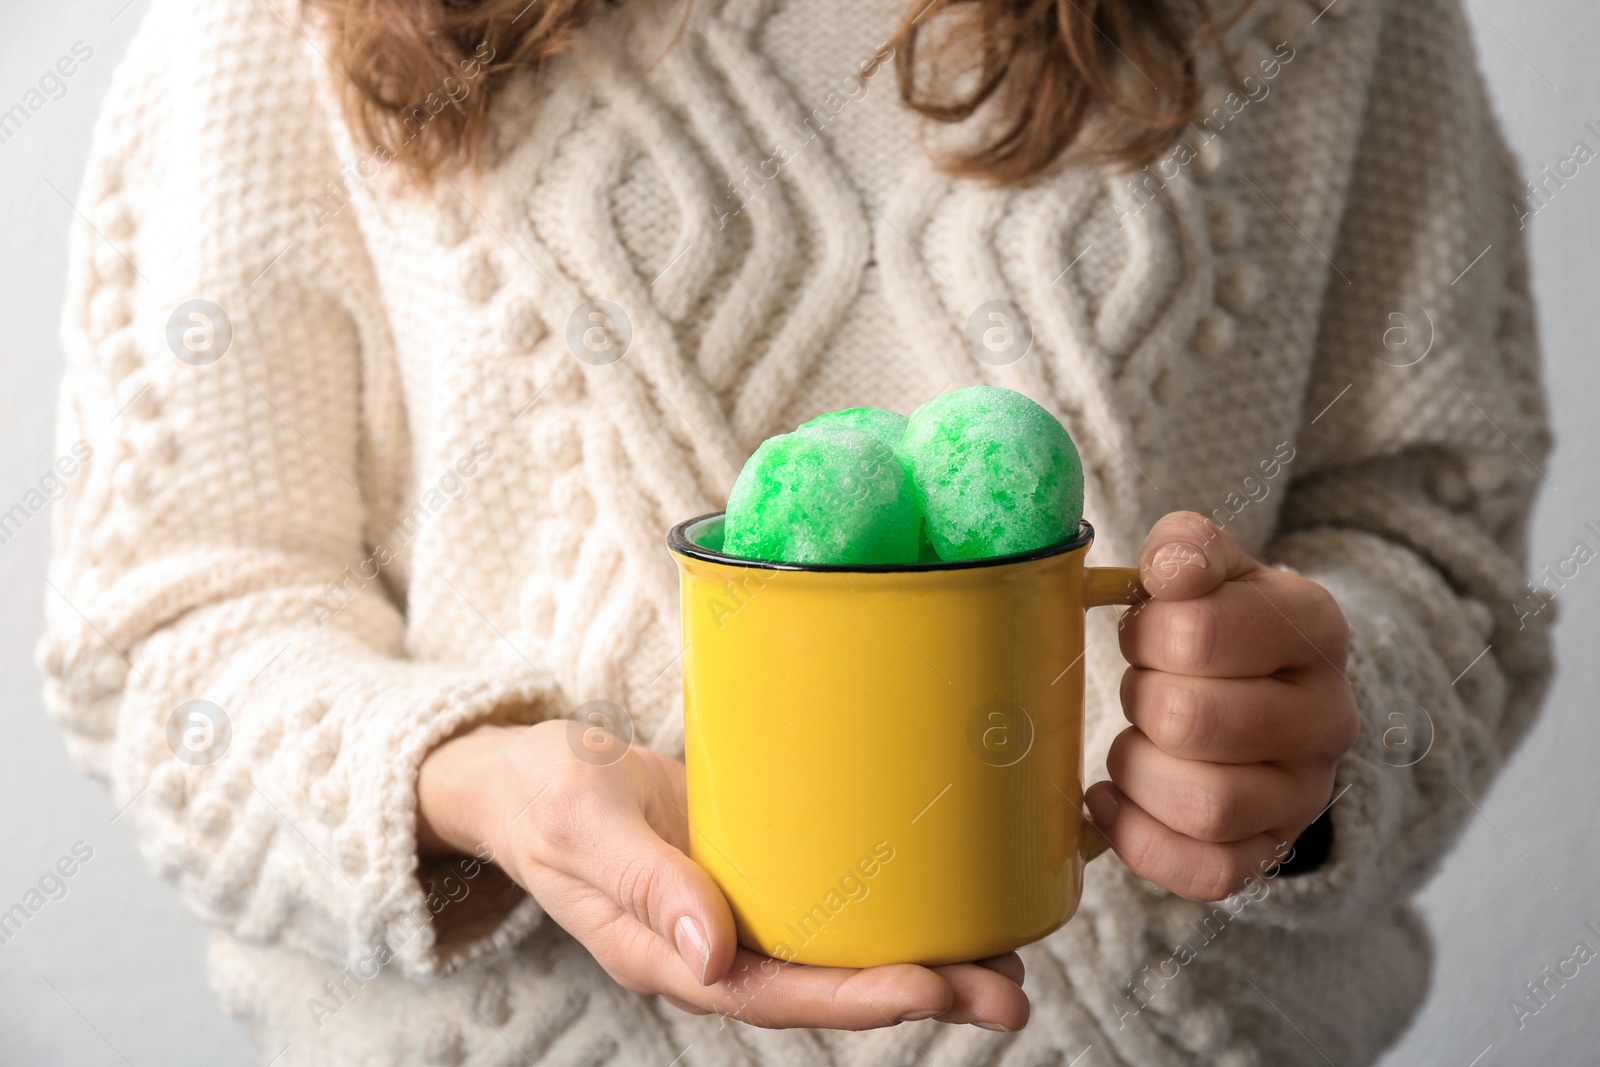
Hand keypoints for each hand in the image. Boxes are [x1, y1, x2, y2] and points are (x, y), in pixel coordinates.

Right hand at [417, 720, 1030, 1030]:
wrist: (527, 775)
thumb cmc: (544, 798)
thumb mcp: (583, 827)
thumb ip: (646, 888)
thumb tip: (711, 954)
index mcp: (668, 954)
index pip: (771, 994)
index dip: (853, 999)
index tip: (930, 987)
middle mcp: (713, 947)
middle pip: (825, 987)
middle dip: (919, 993)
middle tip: (1009, 994)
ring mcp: (736, 912)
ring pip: (838, 951)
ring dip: (922, 959)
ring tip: (1007, 960)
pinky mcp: (754, 871)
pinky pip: (827, 901)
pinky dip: (886, 906)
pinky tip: (943, 898)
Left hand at [1086, 511, 1359, 900]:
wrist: (1268, 690)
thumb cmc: (1218, 626)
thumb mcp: (1210, 568)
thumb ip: (1186, 547)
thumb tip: (1171, 569)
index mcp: (1312, 628)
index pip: (1198, 632)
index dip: (1147, 632)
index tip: (1146, 628)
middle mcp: (1327, 717)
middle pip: (1190, 721)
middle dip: (1140, 698)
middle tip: (1142, 685)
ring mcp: (1304, 794)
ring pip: (1204, 805)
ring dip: (1138, 769)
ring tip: (1135, 741)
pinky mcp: (1270, 852)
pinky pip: (1206, 873)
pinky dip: (1140, 839)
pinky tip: (1111, 799)